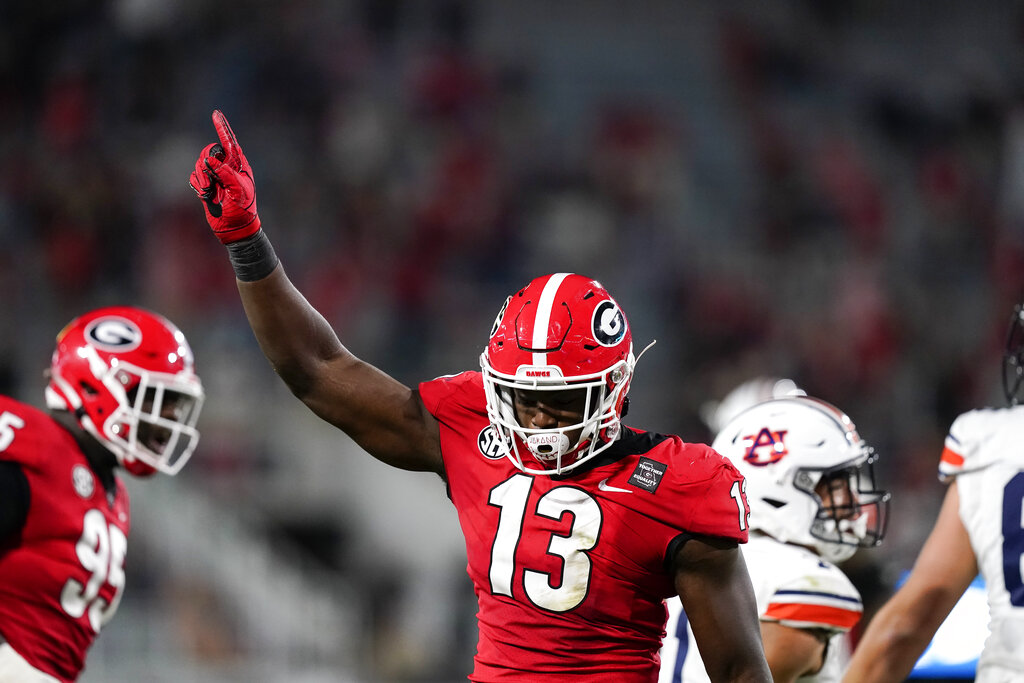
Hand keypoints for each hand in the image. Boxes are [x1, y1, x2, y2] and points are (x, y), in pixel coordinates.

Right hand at [189, 110, 260, 243]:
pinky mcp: (205, 185)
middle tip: (212, 182)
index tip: (216, 113)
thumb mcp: (239, 191)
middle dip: (206, 165)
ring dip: (202, 179)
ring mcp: (215, 176)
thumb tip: (211, 160)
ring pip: (199, 164)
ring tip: (210, 193)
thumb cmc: (243, 209)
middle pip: (208, 152)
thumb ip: (226, 174)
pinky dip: (198, 185)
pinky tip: (206, 196)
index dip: (222, 127)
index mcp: (239, 165)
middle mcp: (226, 167)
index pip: (229, 142)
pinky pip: (194, 177)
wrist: (235, 228)